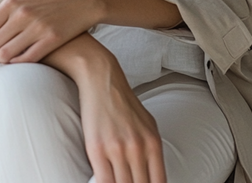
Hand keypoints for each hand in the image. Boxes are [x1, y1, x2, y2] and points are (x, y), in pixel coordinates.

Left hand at [0, 0, 100, 63]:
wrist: (81, 1)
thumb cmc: (47, 0)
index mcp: (11, 2)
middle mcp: (22, 13)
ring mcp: (37, 26)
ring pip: (6, 55)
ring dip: (1, 63)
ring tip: (3, 63)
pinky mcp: (51, 38)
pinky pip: (26, 59)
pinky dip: (17, 64)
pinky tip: (18, 63)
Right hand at [78, 60, 166, 182]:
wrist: (102, 80)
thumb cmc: (124, 103)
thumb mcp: (148, 125)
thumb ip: (152, 152)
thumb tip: (154, 178)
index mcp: (153, 144)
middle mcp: (137, 148)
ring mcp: (117, 149)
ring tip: (118, 182)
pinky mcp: (97, 149)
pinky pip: (104, 182)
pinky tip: (105, 182)